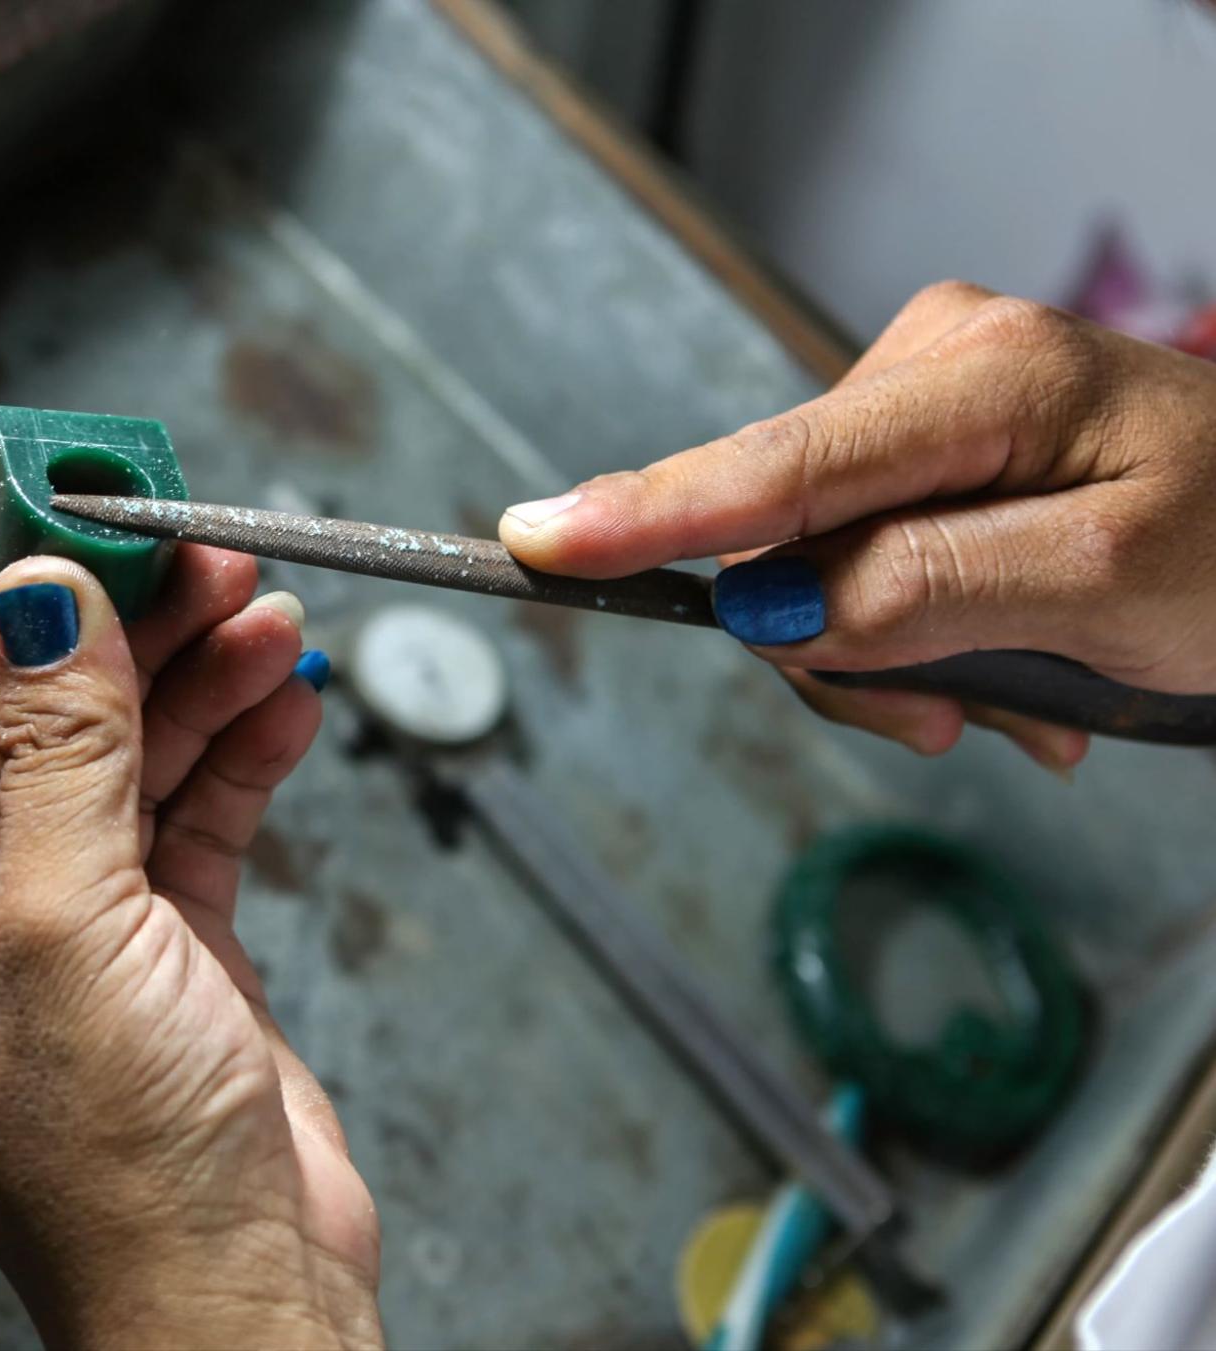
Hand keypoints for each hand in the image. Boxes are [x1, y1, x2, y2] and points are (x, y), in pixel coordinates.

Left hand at [0, 548, 380, 1349]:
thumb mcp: (67, 926)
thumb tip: (41, 602)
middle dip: (133, 643)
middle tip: (206, 557)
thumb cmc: (122, 1170)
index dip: (26, 619)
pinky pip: (194, 826)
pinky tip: (281, 701)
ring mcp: (74, 938)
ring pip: (132, 769)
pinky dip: (240, 759)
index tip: (90, 527)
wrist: (241, 1302)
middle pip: (52, 732)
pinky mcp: (166, 958)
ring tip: (263, 614)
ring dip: (200, 688)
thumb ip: (61, 753)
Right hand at [499, 281, 1215, 770]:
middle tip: (961, 716)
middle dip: (846, 644)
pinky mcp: (929, 444)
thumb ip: (928, 589)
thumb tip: (772, 609)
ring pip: (818, 562)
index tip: (536, 542)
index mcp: (981, 378)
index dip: (651, 515)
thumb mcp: (1107, 588)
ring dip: (896, 652)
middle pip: (786, 535)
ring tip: (1017, 694)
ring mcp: (928, 400)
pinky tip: (1008, 657)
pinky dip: (917, 625)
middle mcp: (933, 364)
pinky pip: (861, 555)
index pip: (778, 467)